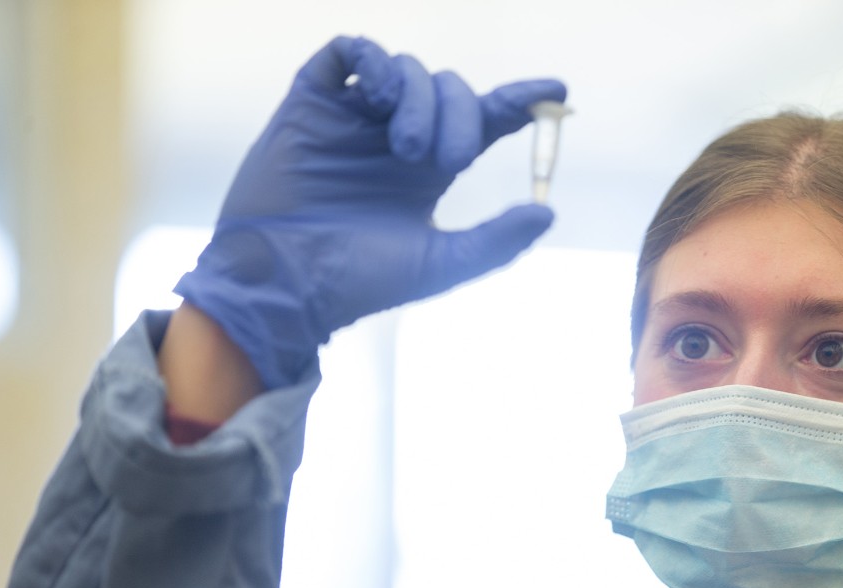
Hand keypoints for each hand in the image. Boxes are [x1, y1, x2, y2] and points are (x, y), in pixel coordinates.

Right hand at [174, 36, 566, 388]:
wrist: (287, 280)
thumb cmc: (359, 281)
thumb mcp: (441, 264)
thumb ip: (497, 240)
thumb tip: (546, 211)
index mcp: (430, 169)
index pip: (484, 121)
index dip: (518, 103)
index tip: (555, 94)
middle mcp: (396, 135)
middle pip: (449, 89)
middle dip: (460, 113)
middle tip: (446, 160)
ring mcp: (355, 116)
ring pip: (406, 68)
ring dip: (418, 98)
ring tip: (405, 148)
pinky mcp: (312, 102)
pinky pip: (347, 53)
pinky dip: (372, 60)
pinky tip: (377, 93)